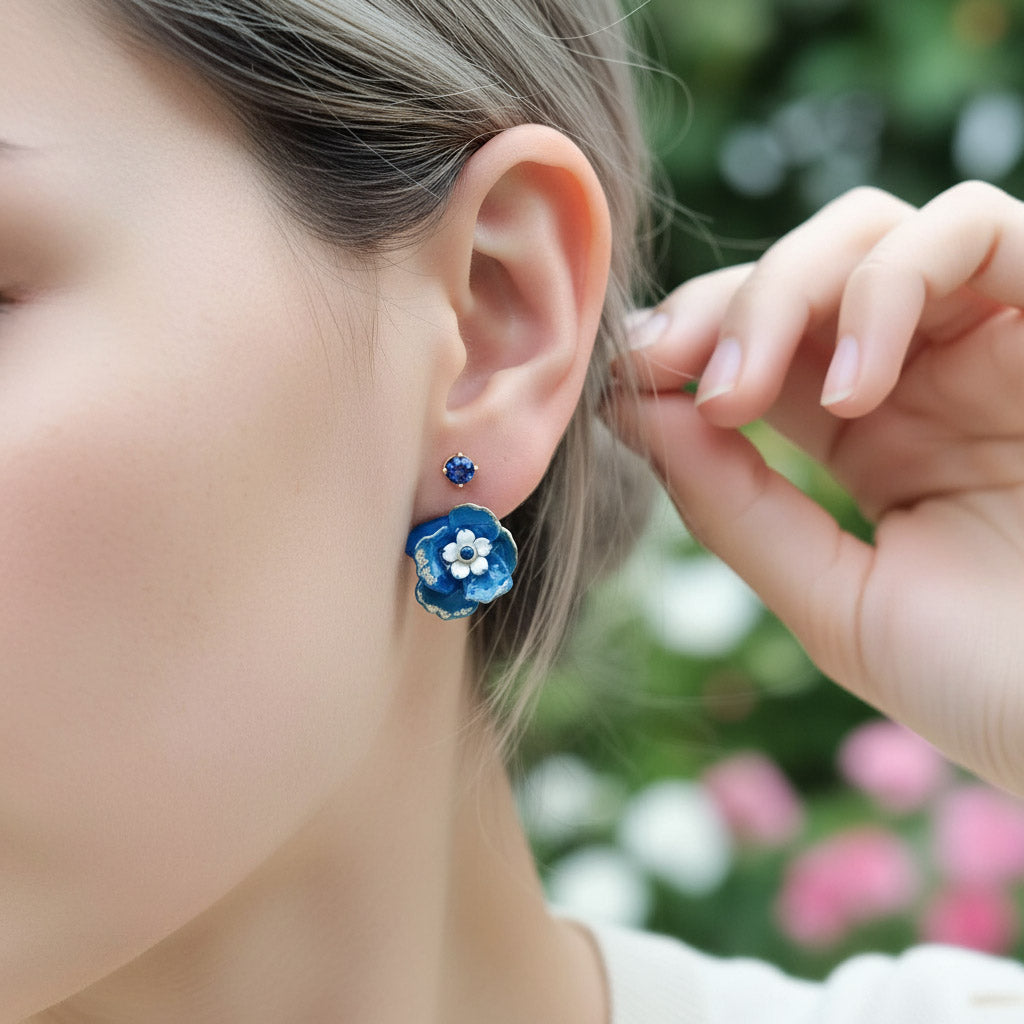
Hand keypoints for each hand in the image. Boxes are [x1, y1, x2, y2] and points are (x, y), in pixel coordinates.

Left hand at [609, 183, 1023, 795]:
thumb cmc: (996, 685)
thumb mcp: (834, 602)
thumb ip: (735, 508)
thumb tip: (638, 411)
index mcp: (875, 431)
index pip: (760, 345)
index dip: (683, 346)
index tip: (621, 383)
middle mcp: (933, 372)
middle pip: (802, 272)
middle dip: (715, 310)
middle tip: (656, 368)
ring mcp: (1001, 338)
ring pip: (873, 231)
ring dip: (783, 292)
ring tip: (739, 396)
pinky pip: (977, 231)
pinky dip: (888, 287)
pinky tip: (851, 390)